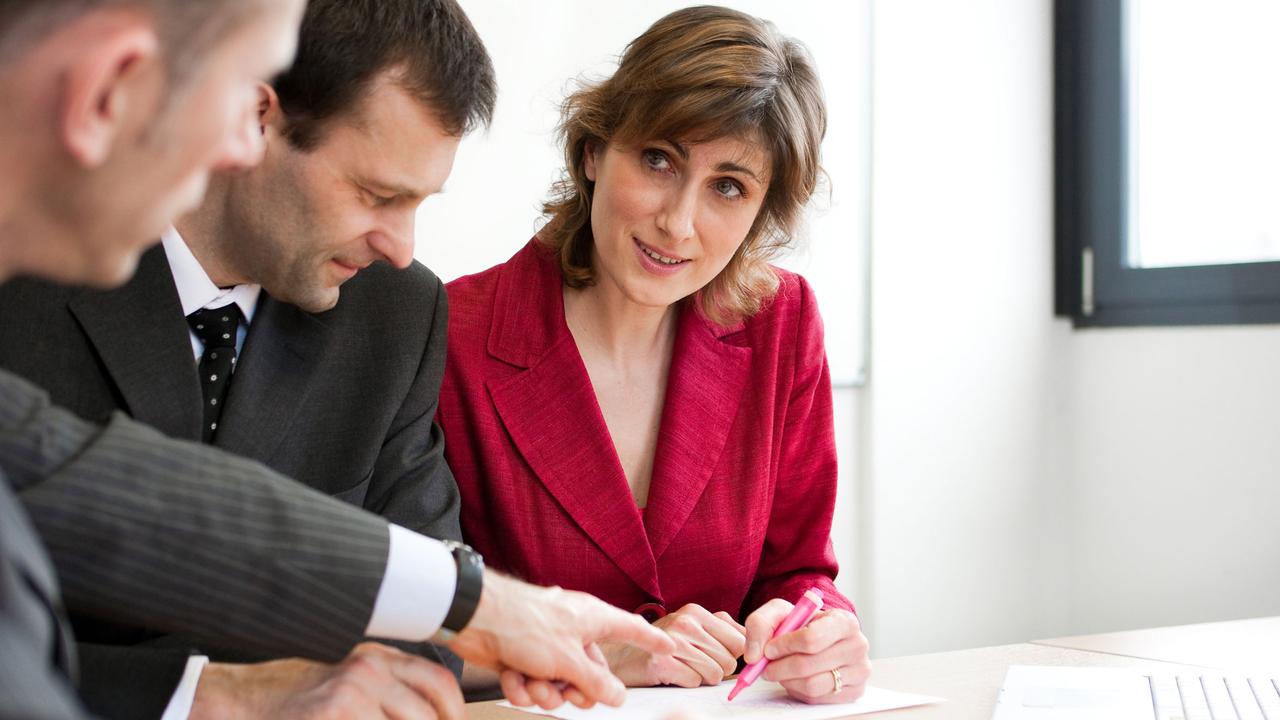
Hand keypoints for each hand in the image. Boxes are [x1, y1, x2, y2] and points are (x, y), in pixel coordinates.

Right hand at [190, 642, 463, 718]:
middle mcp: (369, 669)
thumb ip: (388, 693)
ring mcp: (351, 693)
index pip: (439, 682)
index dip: (454, 714)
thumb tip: (432, 717)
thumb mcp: (349, 682)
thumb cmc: (296, 700)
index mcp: (377, 657)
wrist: (240, 702)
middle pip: (427, 716)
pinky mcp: (335, 713)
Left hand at [445, 572, 675, 708]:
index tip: (668, 646)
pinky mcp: (523, 654)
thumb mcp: (568, 660)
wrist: (475, 618)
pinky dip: (522, 684)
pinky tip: (513, 678)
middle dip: (576, 689)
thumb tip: (617, 695)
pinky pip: (534, 680)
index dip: (650, 639)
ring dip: (545, 690)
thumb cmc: (523, 624)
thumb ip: (596, 681)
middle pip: (591, 670)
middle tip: (567, 694)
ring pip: (559, 681)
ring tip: (533, 683)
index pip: (630, 629)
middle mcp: (572, 629)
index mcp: (592, 619)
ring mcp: (547, 642)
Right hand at [602, 604, 745, 687]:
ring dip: (702, 677)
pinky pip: (695, 682)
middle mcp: (686, 622)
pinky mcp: (661, 663)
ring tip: (684, 668)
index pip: (739, 639)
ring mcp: (673, 642)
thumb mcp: (690, 627)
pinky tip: (673, 674)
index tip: (721, 658)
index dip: (735, 655)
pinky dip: (687, 682)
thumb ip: (720, 628)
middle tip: (696, 664)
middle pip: (729, 661)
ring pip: (715, 674)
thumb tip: (750, 641)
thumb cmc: (660, 644)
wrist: (621, 656)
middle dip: (717, 669)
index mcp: (696, 612)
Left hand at [744, 600, 870, 703]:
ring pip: (812, 685)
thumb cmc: (802, 624)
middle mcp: (858, 645)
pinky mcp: (855, 691)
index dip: (785, 647)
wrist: (820, 638)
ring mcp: (859, 671)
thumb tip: (754, 655)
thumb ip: (759, 624)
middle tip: (765, 667)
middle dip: (779, 668)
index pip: (811, 639)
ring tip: (779, 671)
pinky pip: (818, 699)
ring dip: (787, 680)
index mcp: (844, 621)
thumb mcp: (779, 613)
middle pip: (808, 665)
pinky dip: (798, 690)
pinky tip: (794, 679)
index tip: (768, 649)